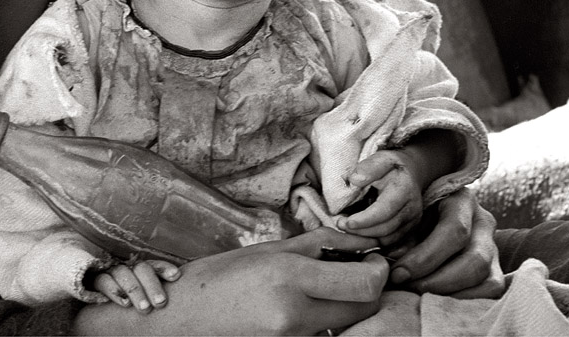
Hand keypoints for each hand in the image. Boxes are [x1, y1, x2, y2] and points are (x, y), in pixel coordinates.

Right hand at [72, 229, 388, 335]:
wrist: (189, 317)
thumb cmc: (224, 275)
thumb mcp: (271, 250)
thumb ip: (318, 245)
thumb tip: (358, 241)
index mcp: (291, 277)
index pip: (364, 285)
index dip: (379, 269)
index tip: (374, 254)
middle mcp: (298, 312)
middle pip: (364, 307)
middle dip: (370, 284)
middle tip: (361, 263)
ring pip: (348, 320)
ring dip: (351, 300)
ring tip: (332, 278)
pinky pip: (327, 331)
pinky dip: (331, 315)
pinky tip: (314, 298)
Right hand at [93, 260, 179, 312]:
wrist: (99, 305)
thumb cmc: (129, 302)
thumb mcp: (144, 296)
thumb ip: (155, 295)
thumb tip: (182, 297)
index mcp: (141, 270)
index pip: (154, 265)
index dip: (164, 268)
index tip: (176, 276)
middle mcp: (127, 268)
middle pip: (141, 269)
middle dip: (151, 285)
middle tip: (160, 303)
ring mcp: (111, 272)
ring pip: (123, 273)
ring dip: (135, 290)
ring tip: (145, 308)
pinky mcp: (96, 280)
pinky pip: (104, 281)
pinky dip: (114, 291)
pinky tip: (124, 303)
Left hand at [334, 150, 423, 244]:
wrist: (412, 172)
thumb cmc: (392, 166)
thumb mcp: (382, 158)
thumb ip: (369, 167)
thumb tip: (354, 179)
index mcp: (404, 190)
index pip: (384, 211)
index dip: (364, 220)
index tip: (346, 222)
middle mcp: (412, 208)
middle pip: (385, 228)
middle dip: (361, 230)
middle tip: (340, 224)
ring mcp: (412, 221)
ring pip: (388, 238)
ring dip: (366, 237)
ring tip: (347, 228)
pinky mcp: (410, 229)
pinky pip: (391, 241)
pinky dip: (374, 239)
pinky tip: (360, 232)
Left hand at [387, 188, 504, 297]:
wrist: (431, 211)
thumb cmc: (415, 213)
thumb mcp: (408, 216)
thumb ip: (402, 237)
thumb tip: (396, 267)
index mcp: (461, 200)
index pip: (454, 230)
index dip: (426, 257)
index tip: (399, 273)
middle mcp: (484, 223)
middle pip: (475, 260)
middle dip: (438, 281)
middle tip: (408, 287)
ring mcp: (493, 248)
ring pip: (488, 281)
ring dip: (452, 295)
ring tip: (421, 296)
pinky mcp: (497, 270)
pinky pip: (491, 292)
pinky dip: (466, 302)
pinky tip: (438, 300)